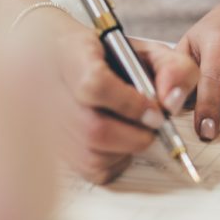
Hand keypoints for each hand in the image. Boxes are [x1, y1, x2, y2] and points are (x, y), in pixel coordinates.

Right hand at [45, 16, 198, 183]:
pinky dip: (115, 161)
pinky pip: (90, 169)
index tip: (155, 109)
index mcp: (71, 54)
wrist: (68, 60)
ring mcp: (47, 122)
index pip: (93, 84)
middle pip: (93, 129)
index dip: (130, 103)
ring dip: (128, 148)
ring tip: (134, 129)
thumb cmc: (109, 57)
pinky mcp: (54, 148)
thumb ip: (172, 68)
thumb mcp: (148, 50)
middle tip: (153, 124)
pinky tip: (119, 142)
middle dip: (136, 134)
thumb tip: (171, 101)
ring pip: (92, 154)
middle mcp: (49, 89)